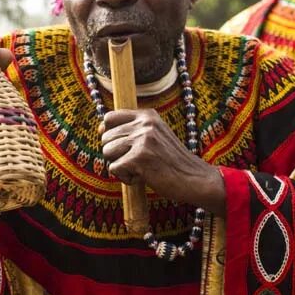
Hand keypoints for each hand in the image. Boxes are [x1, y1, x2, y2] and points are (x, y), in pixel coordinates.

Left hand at [101, 109, 224, 215]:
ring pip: (107, 152)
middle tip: (137, 162)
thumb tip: (100, 129)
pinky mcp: (139, 158)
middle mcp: (145, 124)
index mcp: (148, 115)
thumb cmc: (172, 161)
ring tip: (141, 169)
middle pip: (106, 138)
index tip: (120, 146)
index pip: (109, 117)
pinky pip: (114, 168)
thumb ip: (132, 129)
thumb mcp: (155, 135)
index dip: (108, 133)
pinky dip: (126, 178)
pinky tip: (144, 177)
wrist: (195, 178)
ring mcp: (143, 140)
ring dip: (120, 166)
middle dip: (115, 154)